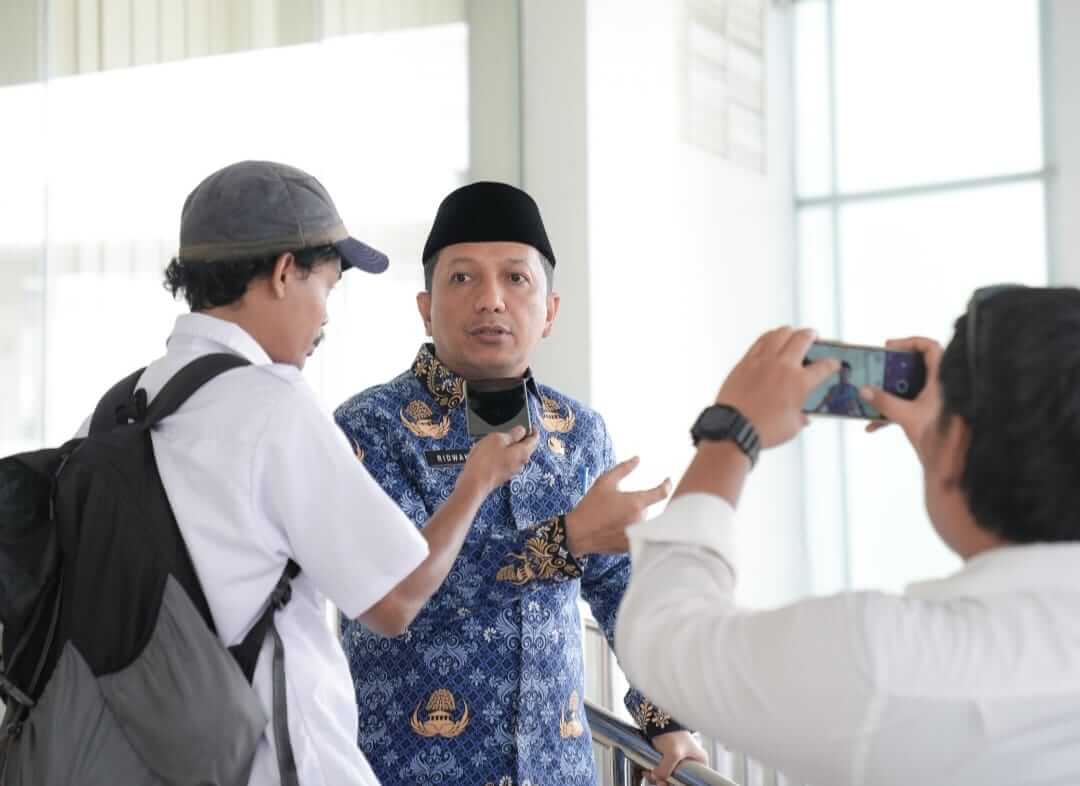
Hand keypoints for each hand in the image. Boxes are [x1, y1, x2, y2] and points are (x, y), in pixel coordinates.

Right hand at [459, 427, 539, 495]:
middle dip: (521, 438)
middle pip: (526, 448)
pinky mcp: (503, 475)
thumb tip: (522, 430)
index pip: (535, 439)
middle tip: (512, 429)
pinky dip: (503, 454)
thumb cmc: (485, 461)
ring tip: (497, 439)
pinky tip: (491, 452)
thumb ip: (513, 433)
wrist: (473, 483)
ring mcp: (512, 470)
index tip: (530, 425)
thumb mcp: (498, 439)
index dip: (533, 430)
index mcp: (523, 452)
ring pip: (515, 454)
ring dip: (510, 446)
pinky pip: (507, 461)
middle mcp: (520, 463)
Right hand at [564, 457, 670, 556]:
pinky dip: (630, 531)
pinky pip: (637, 535)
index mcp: (636, 502)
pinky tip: (615, 529)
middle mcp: (640, 519)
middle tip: (617, 506)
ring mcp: (637, 534)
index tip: (667, 481)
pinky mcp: (632, 545)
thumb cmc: (590, 506)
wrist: (578, 533)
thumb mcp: (604, 482)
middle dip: (637, 505)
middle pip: (647, 509)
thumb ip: (623, 469)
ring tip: (613, 519)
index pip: (661, 493)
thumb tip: (637, 459)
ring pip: (642, 522)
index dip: (667, 485)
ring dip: (633, 518)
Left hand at [648, 731, 708, 785]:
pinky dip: (656, 773)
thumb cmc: (673, 732)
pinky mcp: (669, 759)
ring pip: (671, 777)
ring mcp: (680, 761)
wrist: (659, 718)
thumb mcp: (673, 753)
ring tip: (651, 775)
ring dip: (659, 779)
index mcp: (700, 761)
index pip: (693, 780)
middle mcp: (691, 763)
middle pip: (680, 780)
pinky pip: (663, 771)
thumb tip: (657, 777)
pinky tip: (649, 771)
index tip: (670, 784)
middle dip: (667, 783)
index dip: (681, 785)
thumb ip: (666, 770)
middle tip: (659, 782)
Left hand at [715, 327, 838, 448]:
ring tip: (793, 333)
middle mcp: (784, 366)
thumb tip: (804, 416)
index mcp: (800, 383)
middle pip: (803, 339)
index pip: (824, 367)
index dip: (833, 363)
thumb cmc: (764, 430)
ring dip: (790, 331)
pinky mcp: (746, 361)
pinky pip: (760, 341)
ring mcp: (763, 361)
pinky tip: (770, 339)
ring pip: (780, 334)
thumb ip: (801, 417)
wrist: (735, 428)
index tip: (834, 363)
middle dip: (812, 335)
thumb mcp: (792, 427)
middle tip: (814, 336)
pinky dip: (769, 337)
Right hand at [860, 336, 943, 458]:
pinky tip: (873, 426)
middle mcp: (940, 386)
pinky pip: (909, 404)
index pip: (930, 347)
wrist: (948, 465)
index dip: (910, 342)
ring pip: (912, 385)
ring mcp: (936, 400)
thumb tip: (864, 390)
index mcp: (941, 379)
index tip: (889, 347)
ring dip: (891, 390)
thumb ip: (884, 402)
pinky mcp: (930, 413)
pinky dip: (892, 411)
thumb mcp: (906, 417)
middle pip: (918, 364)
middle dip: (895, 366)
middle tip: (878, 366)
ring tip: (873, 393)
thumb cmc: (937, 438)